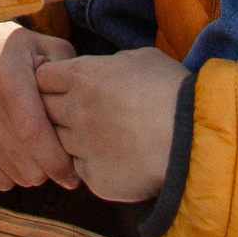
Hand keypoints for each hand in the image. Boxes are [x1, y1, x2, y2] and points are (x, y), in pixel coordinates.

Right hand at [0, 22, 78, 189]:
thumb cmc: (13, 49)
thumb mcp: (45, 47)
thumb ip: (68, 78)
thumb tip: (86, 116)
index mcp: (6, 77)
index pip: (34, 134)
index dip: (57, 161)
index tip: (74, 173)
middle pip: (27, 164)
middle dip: (50, 167)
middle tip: (58, 153)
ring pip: (14, 176)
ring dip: (31, 170)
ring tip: (35, 147)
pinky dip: (10, 174)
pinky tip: (15, 152)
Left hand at [36, 45, 185, 204]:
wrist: (195, 138)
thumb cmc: (173, 91)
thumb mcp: (141, 59)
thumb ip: (109, 64)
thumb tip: (101, 70)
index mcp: (83, 77)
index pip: (42, 78)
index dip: (52, 82)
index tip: (64, 86)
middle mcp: (75, 110)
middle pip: (43, 110)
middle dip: (56, 110)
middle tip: (81, 113)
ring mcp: (83, 147)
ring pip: (59, 142)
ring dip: (73, 139)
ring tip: (103, 135)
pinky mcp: (95, 177)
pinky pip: (80, 169)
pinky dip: (91, 164)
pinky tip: (114, 158)